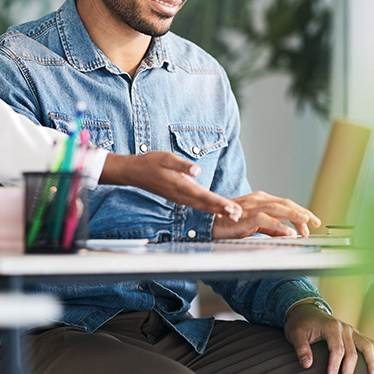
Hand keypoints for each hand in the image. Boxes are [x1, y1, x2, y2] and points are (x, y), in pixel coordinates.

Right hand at [101, 151, 241, 220]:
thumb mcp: (166, 158)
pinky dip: (208, 208)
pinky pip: (196, 205)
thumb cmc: (150, 162)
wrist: (134, 172)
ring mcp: (179, 197)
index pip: (204, 196)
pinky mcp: (178, 197)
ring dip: (217, 210)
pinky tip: (216, 209)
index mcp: (180, 185)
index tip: (232, 208)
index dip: (219, 202)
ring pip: (201, 206)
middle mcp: (180, 195)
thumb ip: (182, 164)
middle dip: (222, 210)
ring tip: (232, 214)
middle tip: (238, 215)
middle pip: (205, 204)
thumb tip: (197, 171)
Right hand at [210, 191, 320, 238]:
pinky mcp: (245, 217)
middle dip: (302, 213)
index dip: (300, 212)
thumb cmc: (228, 223)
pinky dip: (279, 226)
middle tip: (316, 222)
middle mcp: (257, 200)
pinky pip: (265, 220)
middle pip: (285, 204)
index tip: (311, 222)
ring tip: (308, 222)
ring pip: (278, 208)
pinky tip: (290, 233)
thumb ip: (270, 227)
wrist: (207, 224)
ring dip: (294, 215)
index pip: (285, 203)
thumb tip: (289, 232)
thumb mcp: (253, 224)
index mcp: (259, 200)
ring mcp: (251, 207)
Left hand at [284, 302, 373, 373]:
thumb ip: (301, 348)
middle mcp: (344, 328)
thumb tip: (307, 365)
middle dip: (348, 372)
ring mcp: (352, 330)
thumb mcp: (295, 333)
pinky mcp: (355, 334)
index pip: (337, 350)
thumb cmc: (300, 324)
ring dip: (371, 362)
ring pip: (367, 346)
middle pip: (352, 352)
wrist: (305, 310)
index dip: (334, 366)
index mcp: (331, 327)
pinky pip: (371, 343)